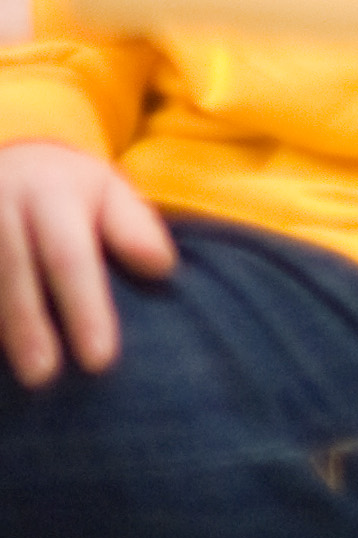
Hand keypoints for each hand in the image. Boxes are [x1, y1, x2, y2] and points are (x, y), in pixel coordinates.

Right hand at [0, 140, 172, 385]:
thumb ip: (134, 227)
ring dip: (2, 329)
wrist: (8, 159)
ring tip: (26, 377)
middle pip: (15, 273)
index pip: (70, 257)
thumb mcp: (108, 192)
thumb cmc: (68, 188)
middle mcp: (2, 206)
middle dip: (28, 328)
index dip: (85, 309)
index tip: (100, 360)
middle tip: (45, 377)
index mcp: (51, 193)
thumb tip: (163, 267)